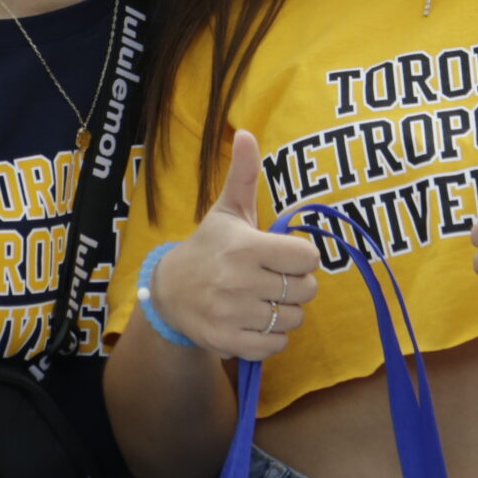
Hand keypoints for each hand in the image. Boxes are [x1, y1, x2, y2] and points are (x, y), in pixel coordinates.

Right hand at [151, 131, 319, 362]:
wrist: (170, 292)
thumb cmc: (210, 247)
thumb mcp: (227, 210)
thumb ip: (244, 174)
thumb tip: (245, 131)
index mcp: (244, 246)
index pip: (307, 257)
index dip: (301, 256)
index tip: (284, 255)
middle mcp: (238, 281)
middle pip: (306, 291)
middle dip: (296, 285)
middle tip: (274, 278)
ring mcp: (232, 314)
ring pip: (293, 319)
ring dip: (285, 311)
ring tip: (264, 299)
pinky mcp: (228, 342)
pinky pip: (276, 345)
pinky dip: (272, 336)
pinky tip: (254, 320)